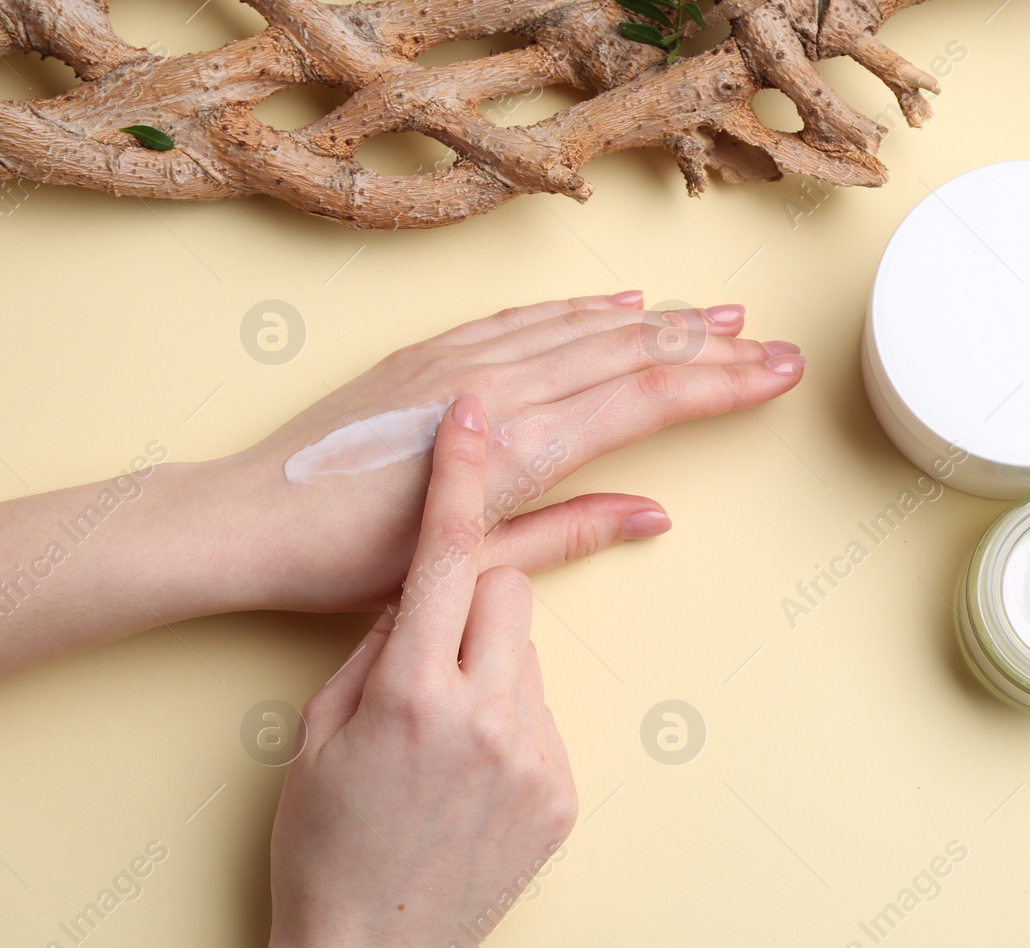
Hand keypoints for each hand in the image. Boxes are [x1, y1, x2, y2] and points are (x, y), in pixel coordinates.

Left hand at [198, 292, 803, 610]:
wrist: (253, 519)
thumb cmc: (351, 560)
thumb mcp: (470, 562)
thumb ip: (567, 534)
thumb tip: (653, 514)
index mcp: (519, 448)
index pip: (645, 401)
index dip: (720, 384)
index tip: (776, 371)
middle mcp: (499, 388)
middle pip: (628, 354)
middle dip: (707, 347)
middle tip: (769, 341)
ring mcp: (461, 360)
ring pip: (582, 328)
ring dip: (655, 320)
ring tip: (715, 313)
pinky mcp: (426, 351)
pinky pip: (523, 319)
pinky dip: (577, 310)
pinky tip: (613, 303)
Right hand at [236, 395, 575, 947]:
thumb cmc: (322, 844)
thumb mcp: (317, 730)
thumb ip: (376, 647)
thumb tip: (422, 590)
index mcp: (408, 693)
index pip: (447, 553)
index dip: (459, 473)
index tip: (470, 410)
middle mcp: (485, 717)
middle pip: (511, 586)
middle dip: (474, 594)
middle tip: (428, 648)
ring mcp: (535, 759)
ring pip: (528, 651)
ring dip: (489, 664)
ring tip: (441, 737)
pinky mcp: (564, 793)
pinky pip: (544, 712)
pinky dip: (510, 719)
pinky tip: (468, 775)